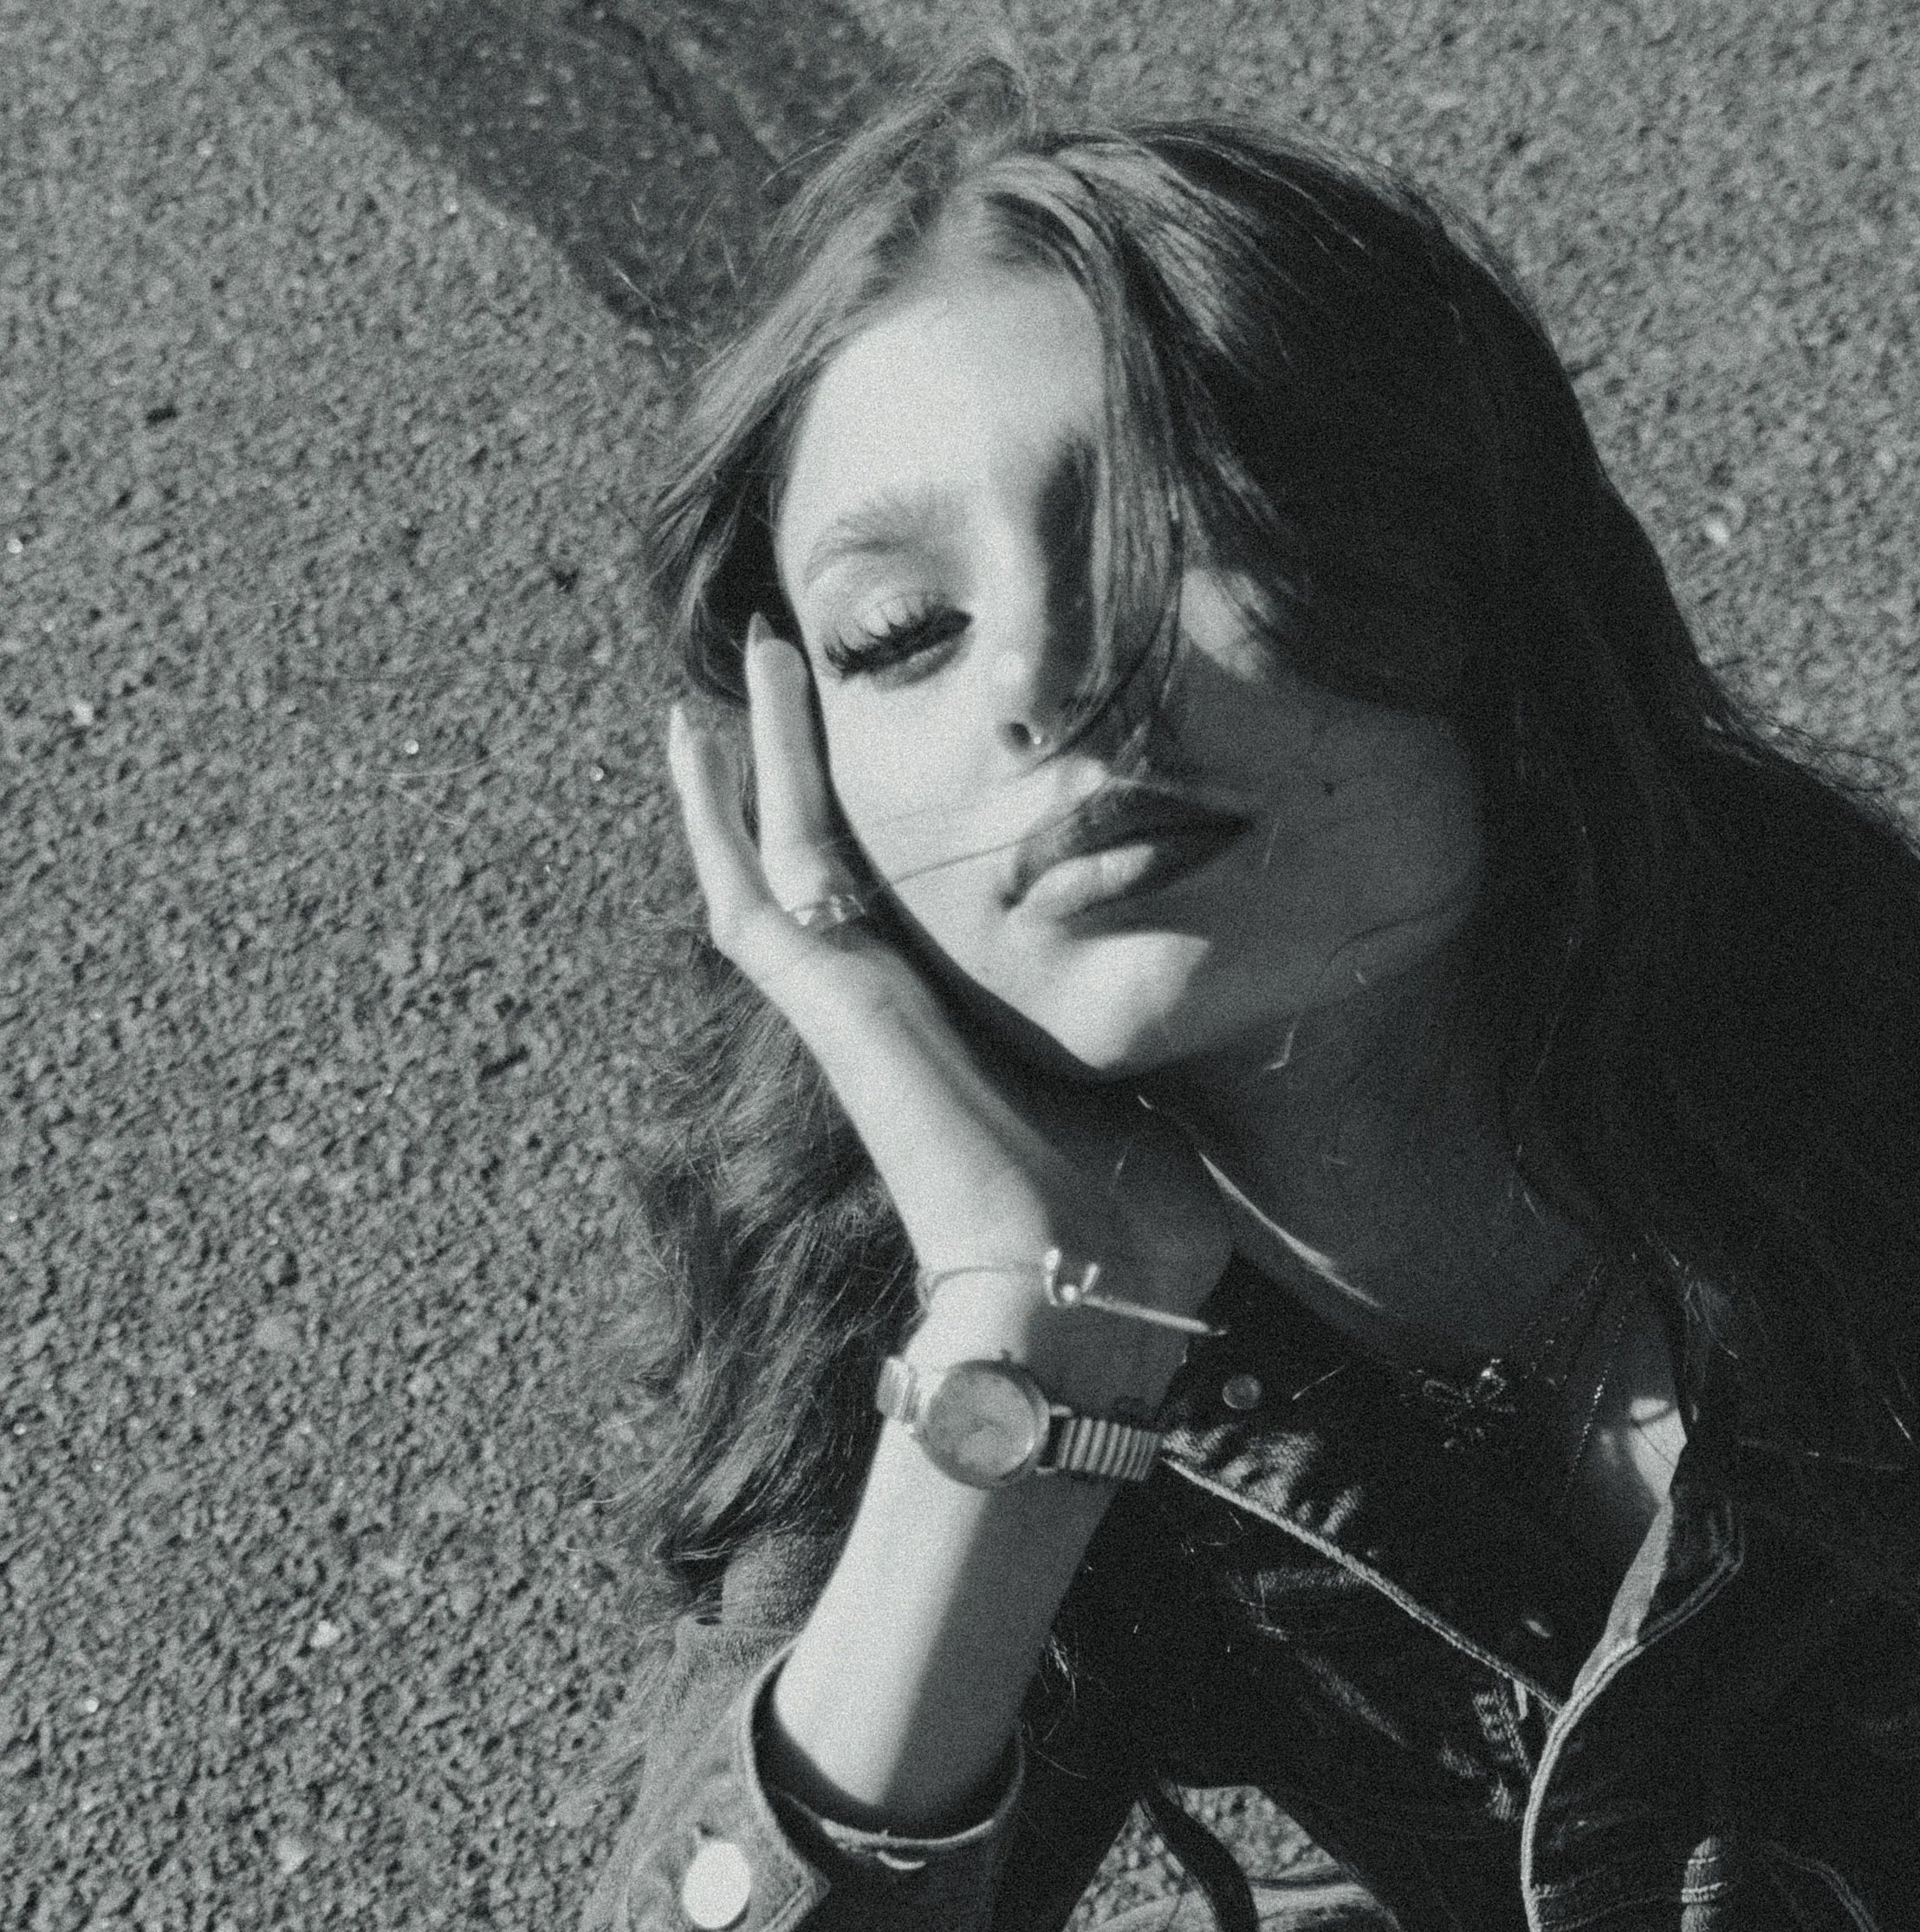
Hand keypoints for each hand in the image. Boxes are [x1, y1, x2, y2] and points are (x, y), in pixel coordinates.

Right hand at [666, 615, 1231, 1400]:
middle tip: (788, 654)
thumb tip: (1213, 984)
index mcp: (956, 1011)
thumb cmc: (1121, 1206)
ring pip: (780, 849)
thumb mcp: (1138, 1076)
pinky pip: (748, 892)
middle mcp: (889, 997)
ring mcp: (847, 1000)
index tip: (880, 737)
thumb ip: (1141, 1023)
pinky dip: (712, 816)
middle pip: (826, 848)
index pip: (899, 889)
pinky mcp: (825, 1005)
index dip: (882, 813)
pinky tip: (693, 735)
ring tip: (756, 655)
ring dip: (764, 751)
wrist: (1077, 1277)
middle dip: (808, 751)